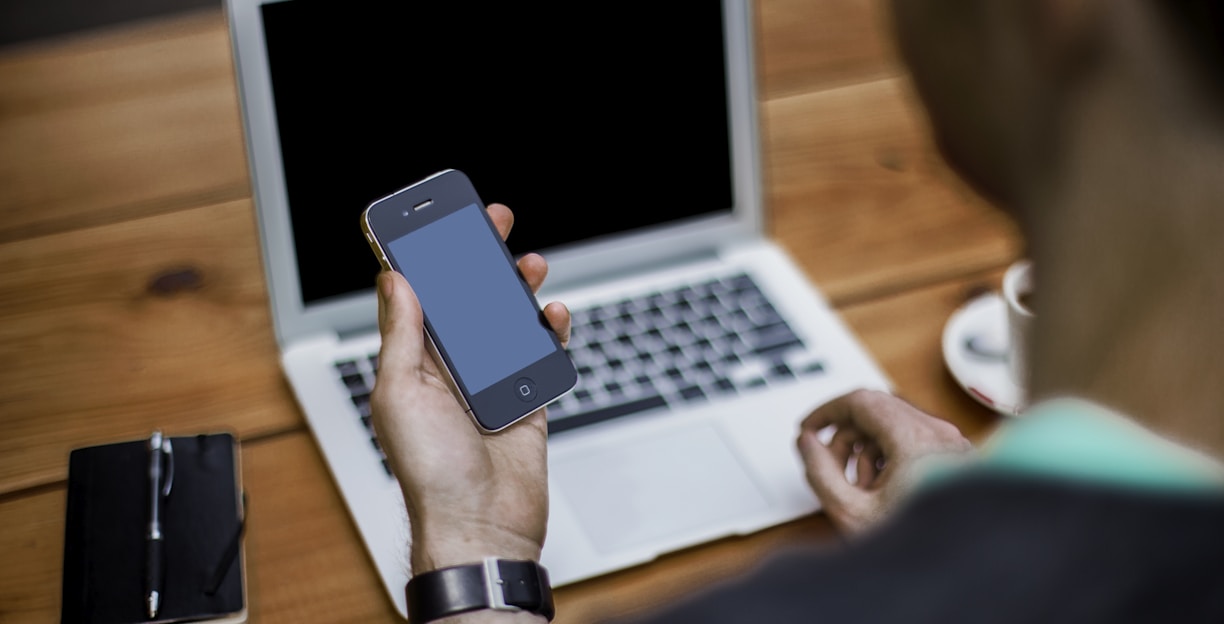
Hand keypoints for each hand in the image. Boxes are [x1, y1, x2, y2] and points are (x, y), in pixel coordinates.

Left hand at [369, 203, 570, 574]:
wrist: (482, 526)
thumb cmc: (431, 473)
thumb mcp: (400, 394)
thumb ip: (402, 335)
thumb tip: (395, 280)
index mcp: (413, 364)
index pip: (418, 297)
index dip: (426, 256)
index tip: (436, 220)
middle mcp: (450, 369)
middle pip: (466, 299)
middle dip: (478, 258)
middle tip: (493, 222)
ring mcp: (490, 382)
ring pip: (506, 320)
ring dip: (517, 289)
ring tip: (529, 264)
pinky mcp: (526, 398)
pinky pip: (540, 353)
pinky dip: (549, 331)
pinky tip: (551, 315)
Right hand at [796, 389, 972, 534]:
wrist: (964, 568)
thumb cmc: (922, 548)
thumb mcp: (852, 513)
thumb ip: (820, 472)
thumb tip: (808, 443)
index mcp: (915, 440)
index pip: (860, 401)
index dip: (826, 412)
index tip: (808, 429)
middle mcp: (939, 434)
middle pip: (875, 411)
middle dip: (845, 437)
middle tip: (828, 465)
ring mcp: (952, 444)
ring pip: (893, 425)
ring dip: (866, 449)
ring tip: (861, 488)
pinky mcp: (956, 456)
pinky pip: (912, 440)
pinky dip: (889, 456)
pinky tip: (884, 491)